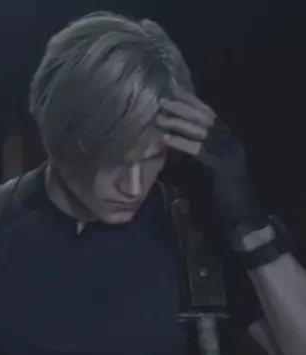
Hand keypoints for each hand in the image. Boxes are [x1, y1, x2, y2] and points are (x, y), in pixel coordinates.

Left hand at [157, 89, 265, 239]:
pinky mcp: (223, 167)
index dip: (191, 103)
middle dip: (184, 108)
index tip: (173, 93)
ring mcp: (228, 153)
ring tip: (161, 116)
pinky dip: (183, 143)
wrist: (238, 217)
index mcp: (226, 140)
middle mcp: (229, 142)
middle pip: (205, 118)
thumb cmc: (216, 196)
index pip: (209, 115)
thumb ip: (187, 154)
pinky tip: (167, 138)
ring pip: (203, 131)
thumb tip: (165, 141)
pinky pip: (200, 150)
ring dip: (180, 122)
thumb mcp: (199, 169)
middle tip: (163, 101)